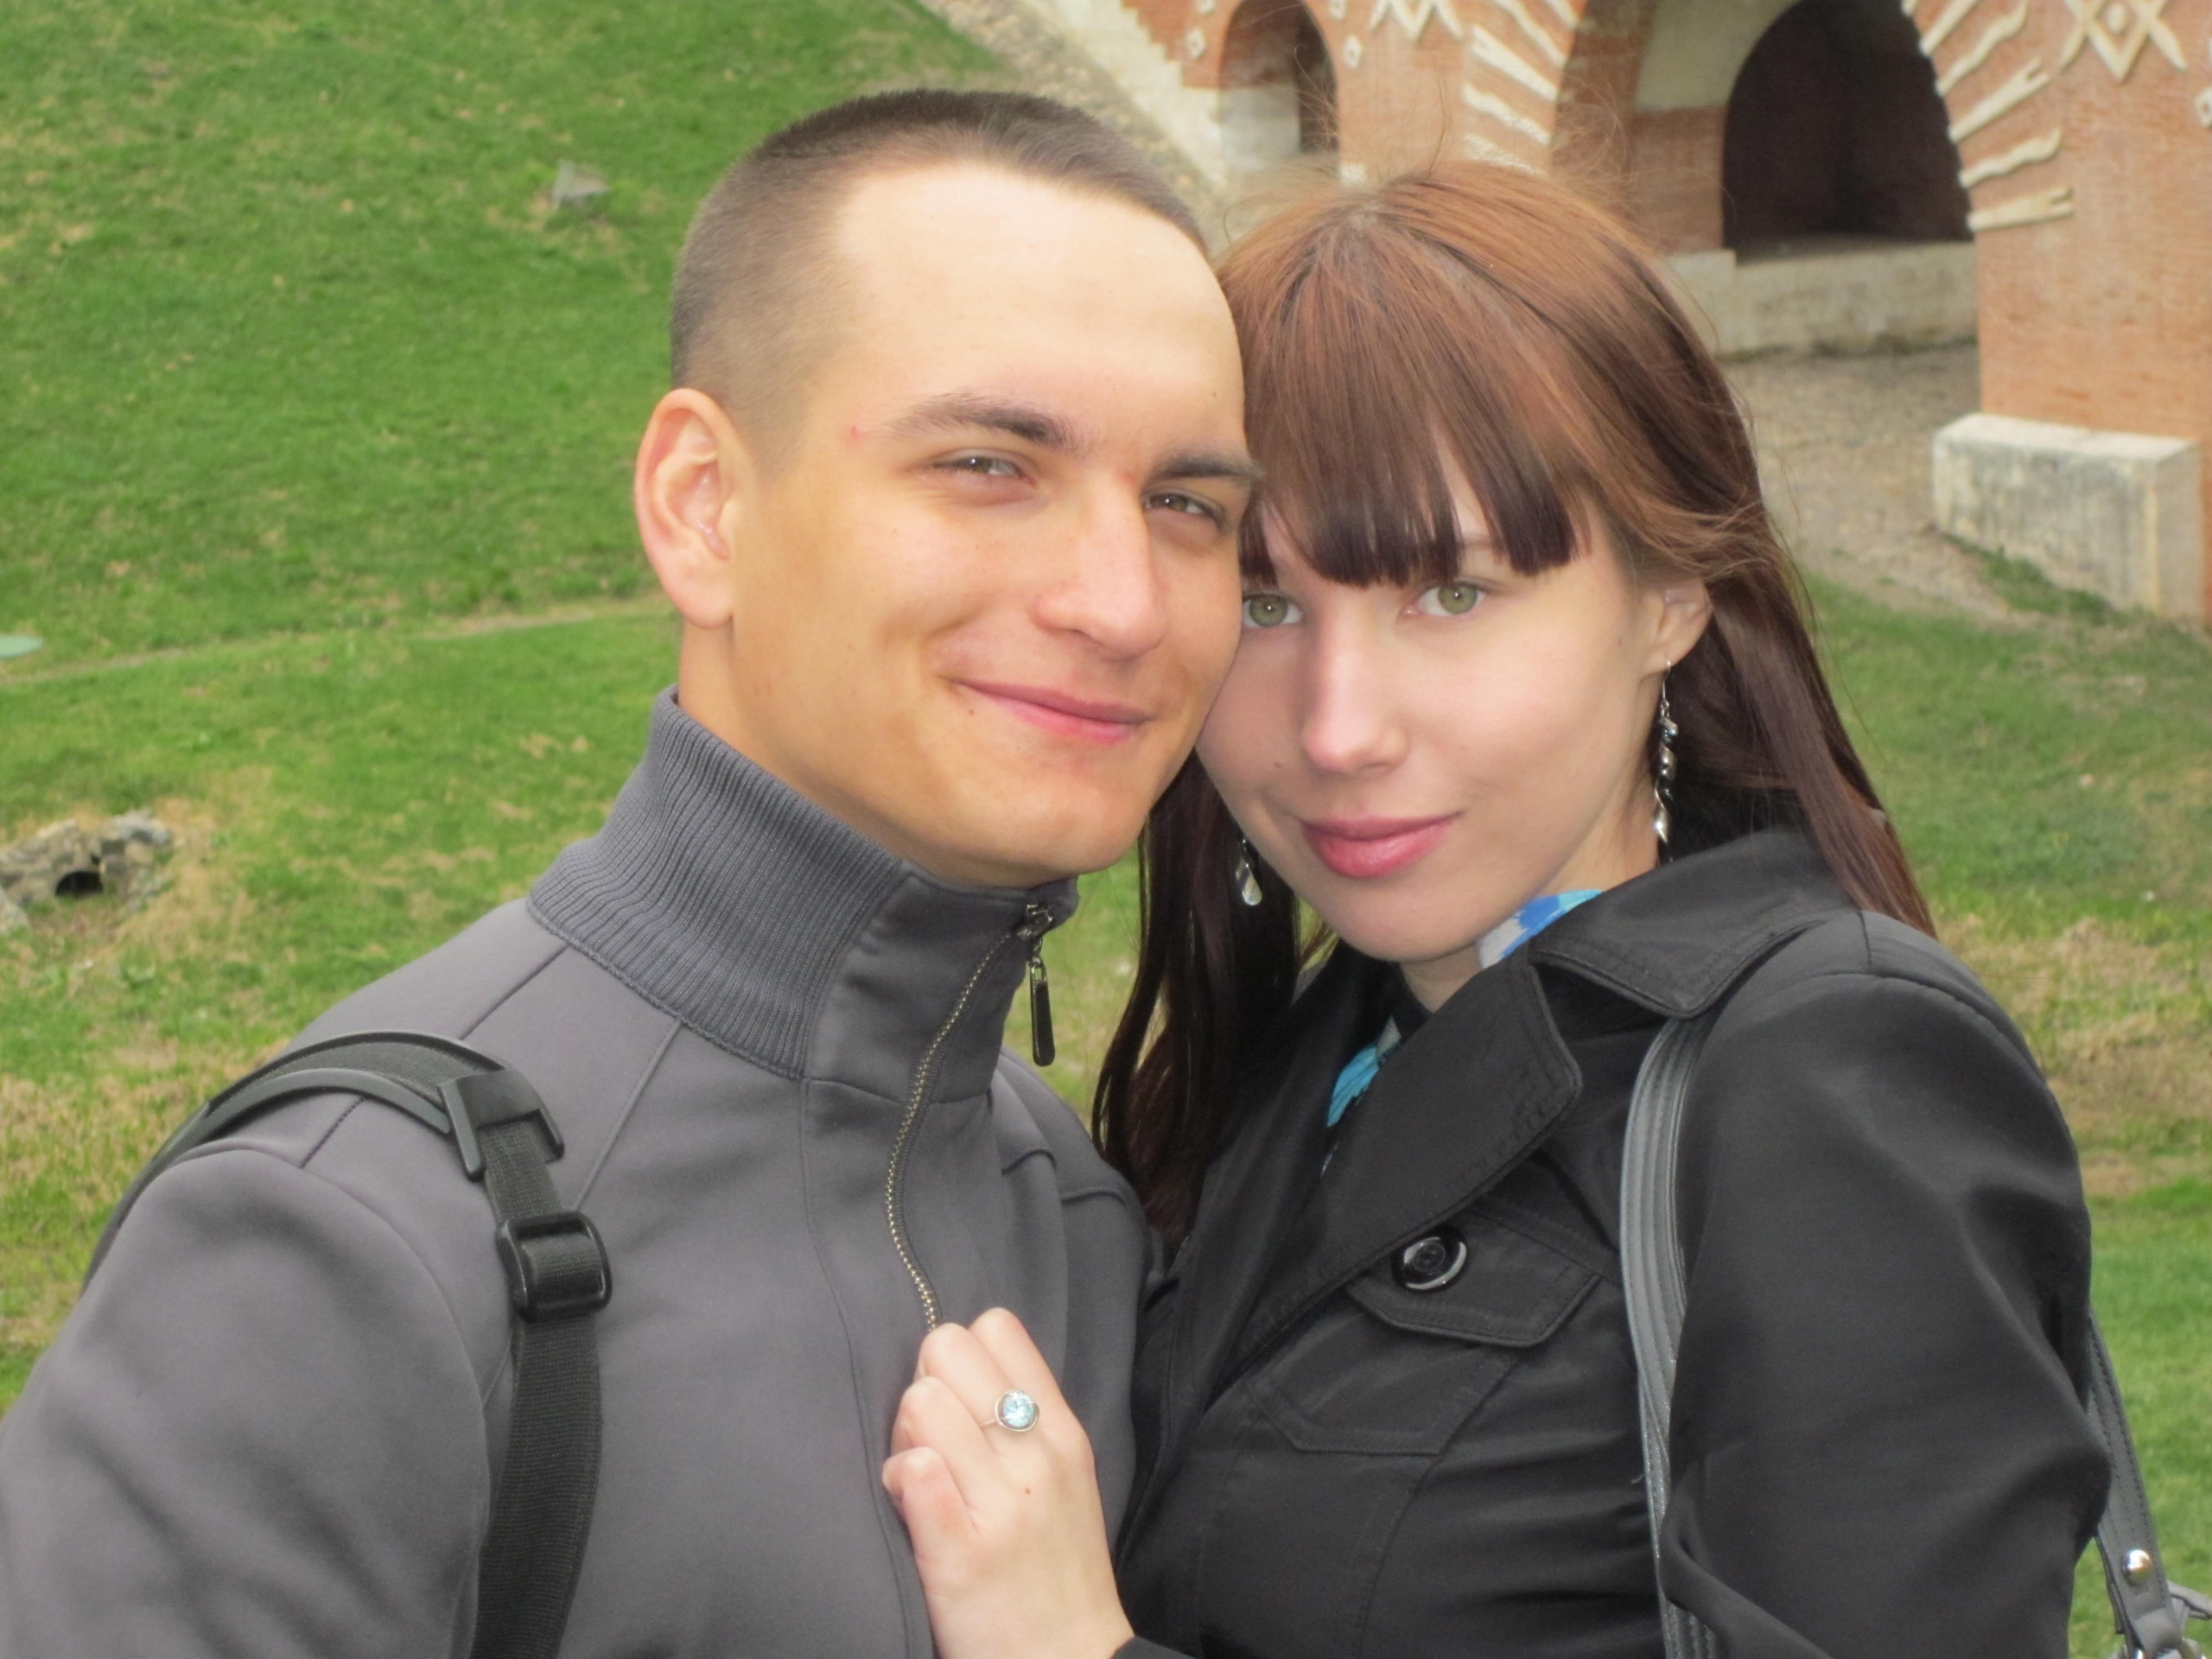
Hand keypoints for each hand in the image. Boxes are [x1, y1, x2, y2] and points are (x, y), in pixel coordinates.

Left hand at [882, 1308, 1135, 1658]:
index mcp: (1061, 1430)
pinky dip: (897, 1480)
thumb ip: (1022, 1418)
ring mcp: (1002, 1503)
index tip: (958, 1403)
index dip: (959, 1358)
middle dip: (925, 1388)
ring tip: (920, 1480)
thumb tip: (953, 1369)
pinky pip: (913, 1470)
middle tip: (932, 1443)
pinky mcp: (961, 1552)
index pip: (996, 1327)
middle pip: (946, 1349)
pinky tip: (910, 1507)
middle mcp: (1037, 1455)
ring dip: (904, 1436)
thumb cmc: (1054, 1566)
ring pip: (921, 1402)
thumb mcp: (1063, 1477)